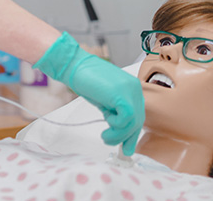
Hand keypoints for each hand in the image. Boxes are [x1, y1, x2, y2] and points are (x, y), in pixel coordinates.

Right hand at [34, 32, 144, 155]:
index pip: (138, 115)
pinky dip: (116, 125)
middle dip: (125, 137)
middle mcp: (135, 88)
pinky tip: (105, 121)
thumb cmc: (85, 80)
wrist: (74, 66)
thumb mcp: (105, 100)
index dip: (132, 133)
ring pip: (133, 122)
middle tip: (114, 145)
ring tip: (105, 136)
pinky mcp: (121, 95)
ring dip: (118, 134)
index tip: (126, 146)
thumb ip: (115, 111)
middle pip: (137, 120)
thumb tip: (119, 130)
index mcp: (132, 88)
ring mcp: (130, 90)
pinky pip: (126, 118)